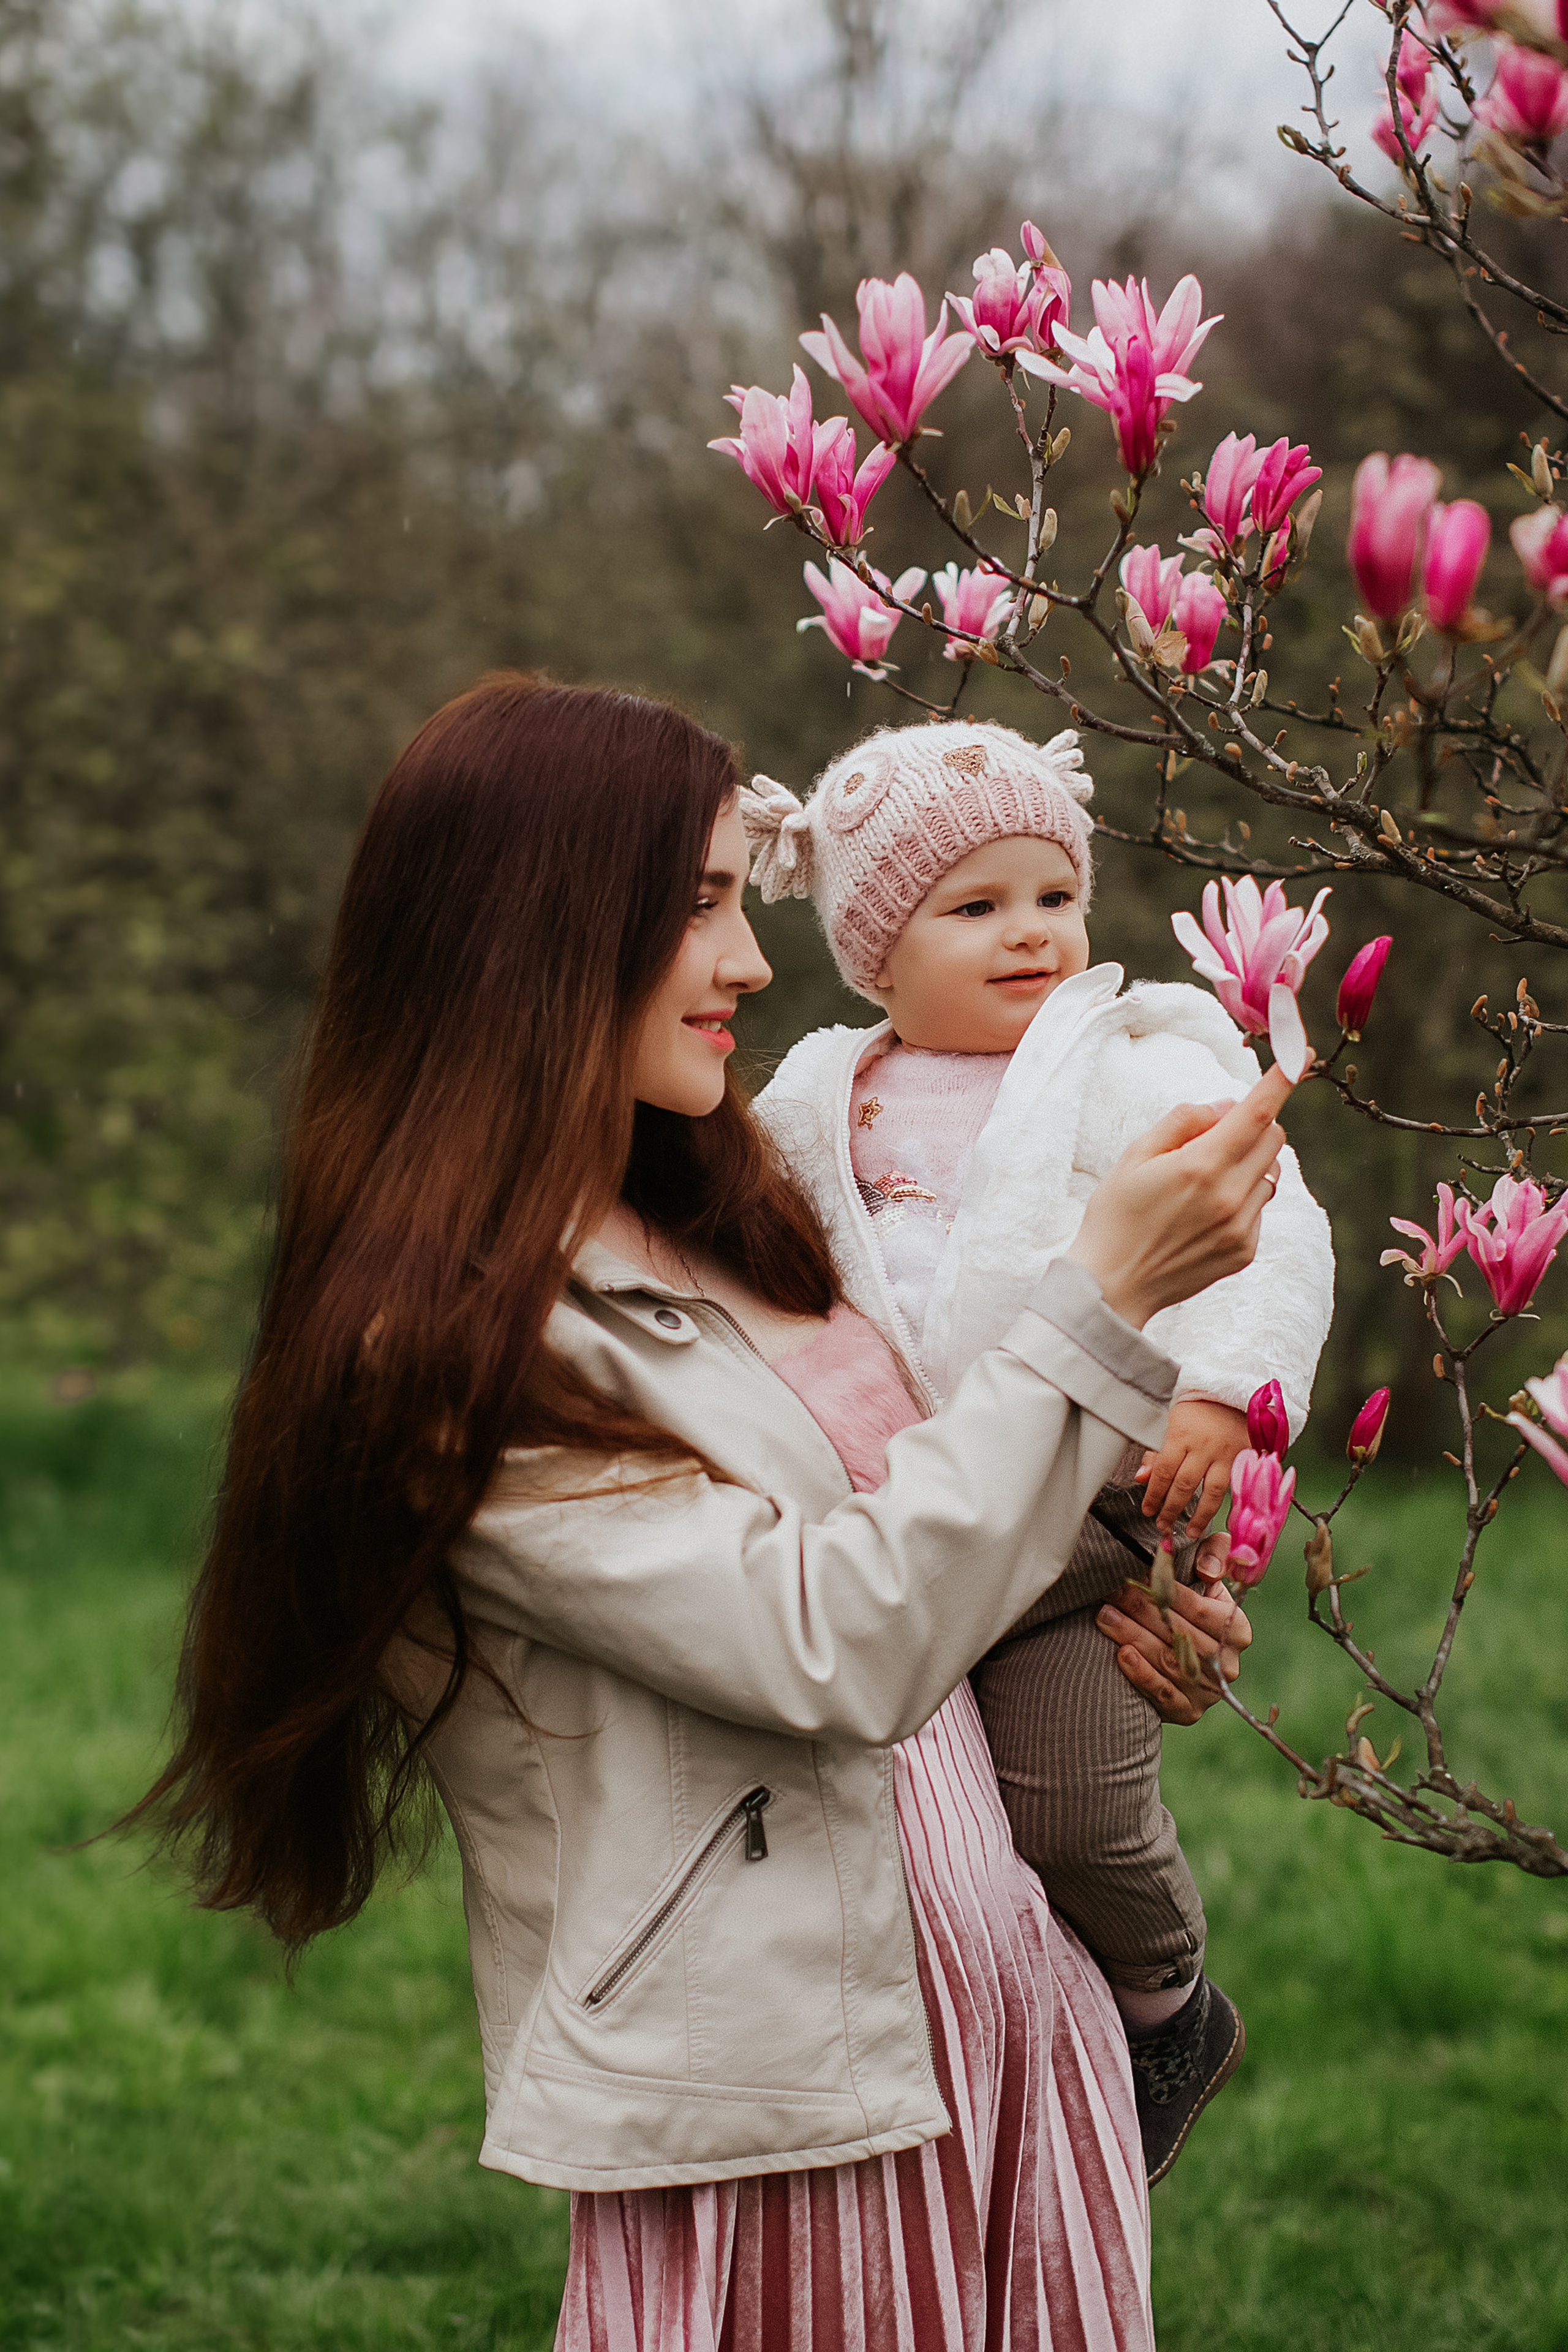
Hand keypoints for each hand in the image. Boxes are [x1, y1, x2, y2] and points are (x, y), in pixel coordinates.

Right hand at [1066, 1063, 1294, 1328]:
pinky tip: (1204, 1213)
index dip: (1283, 1079)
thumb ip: (1183, 1121)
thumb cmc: (1116, 1215)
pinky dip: (1242, 1196)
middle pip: (1272, 1138)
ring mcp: (1241, 1226)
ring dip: (1248, 1162)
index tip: (1300, 1055)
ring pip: (1270, 1172)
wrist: (1113, 1285)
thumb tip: (1226, 1106)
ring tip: (1204, 1180)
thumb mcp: (1135, 1155)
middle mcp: (1230, 1196)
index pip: (1257, 1112)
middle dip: (1254, 1123)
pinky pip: (1260, 1206)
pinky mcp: (1245, 1250)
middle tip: (1213, 1135)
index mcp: (1201, 1165)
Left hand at [1095, 1574, 1252, 1726]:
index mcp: (1237, 1630)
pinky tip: (1121, 1655)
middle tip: (1111, 1593)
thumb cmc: (1190, 1608)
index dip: (1167, 1591)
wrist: (1182, 1659)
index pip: (1200, 1609)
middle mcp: (1227, 1664)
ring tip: (1105, 1615)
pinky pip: (1163, 1693)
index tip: (1138, 1575)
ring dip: (1132, 1635)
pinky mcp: (1187, 1711)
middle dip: (1142, 1610)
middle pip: (1179, 1634)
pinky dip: (1141, 1674)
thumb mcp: (1207, 1579)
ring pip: (1167, 1661)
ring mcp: (1208, 1691)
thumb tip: (1207, 1569)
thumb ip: (1213, 1555)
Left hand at [1136, 1400, 1249, 1538]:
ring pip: (1212, 1491)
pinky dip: (1221, 1505)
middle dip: (1172, 1508)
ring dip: (1199, 1516)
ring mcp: (1225, 1454)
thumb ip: (1156, 1454)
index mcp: (1181, 1434)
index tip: (1148, 1510)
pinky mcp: (1242, 1459)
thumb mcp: (1171, 1425)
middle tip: (1163, 1525)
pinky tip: (1213, 1518)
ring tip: (1189, 1532)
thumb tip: (1141, 1478)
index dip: (1154, 1494)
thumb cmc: (1197, 1413)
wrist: (1232, 1395)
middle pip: (1185, 1484)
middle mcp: (1204, 1446)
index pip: (1163, 1470)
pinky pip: (1231, 1488)